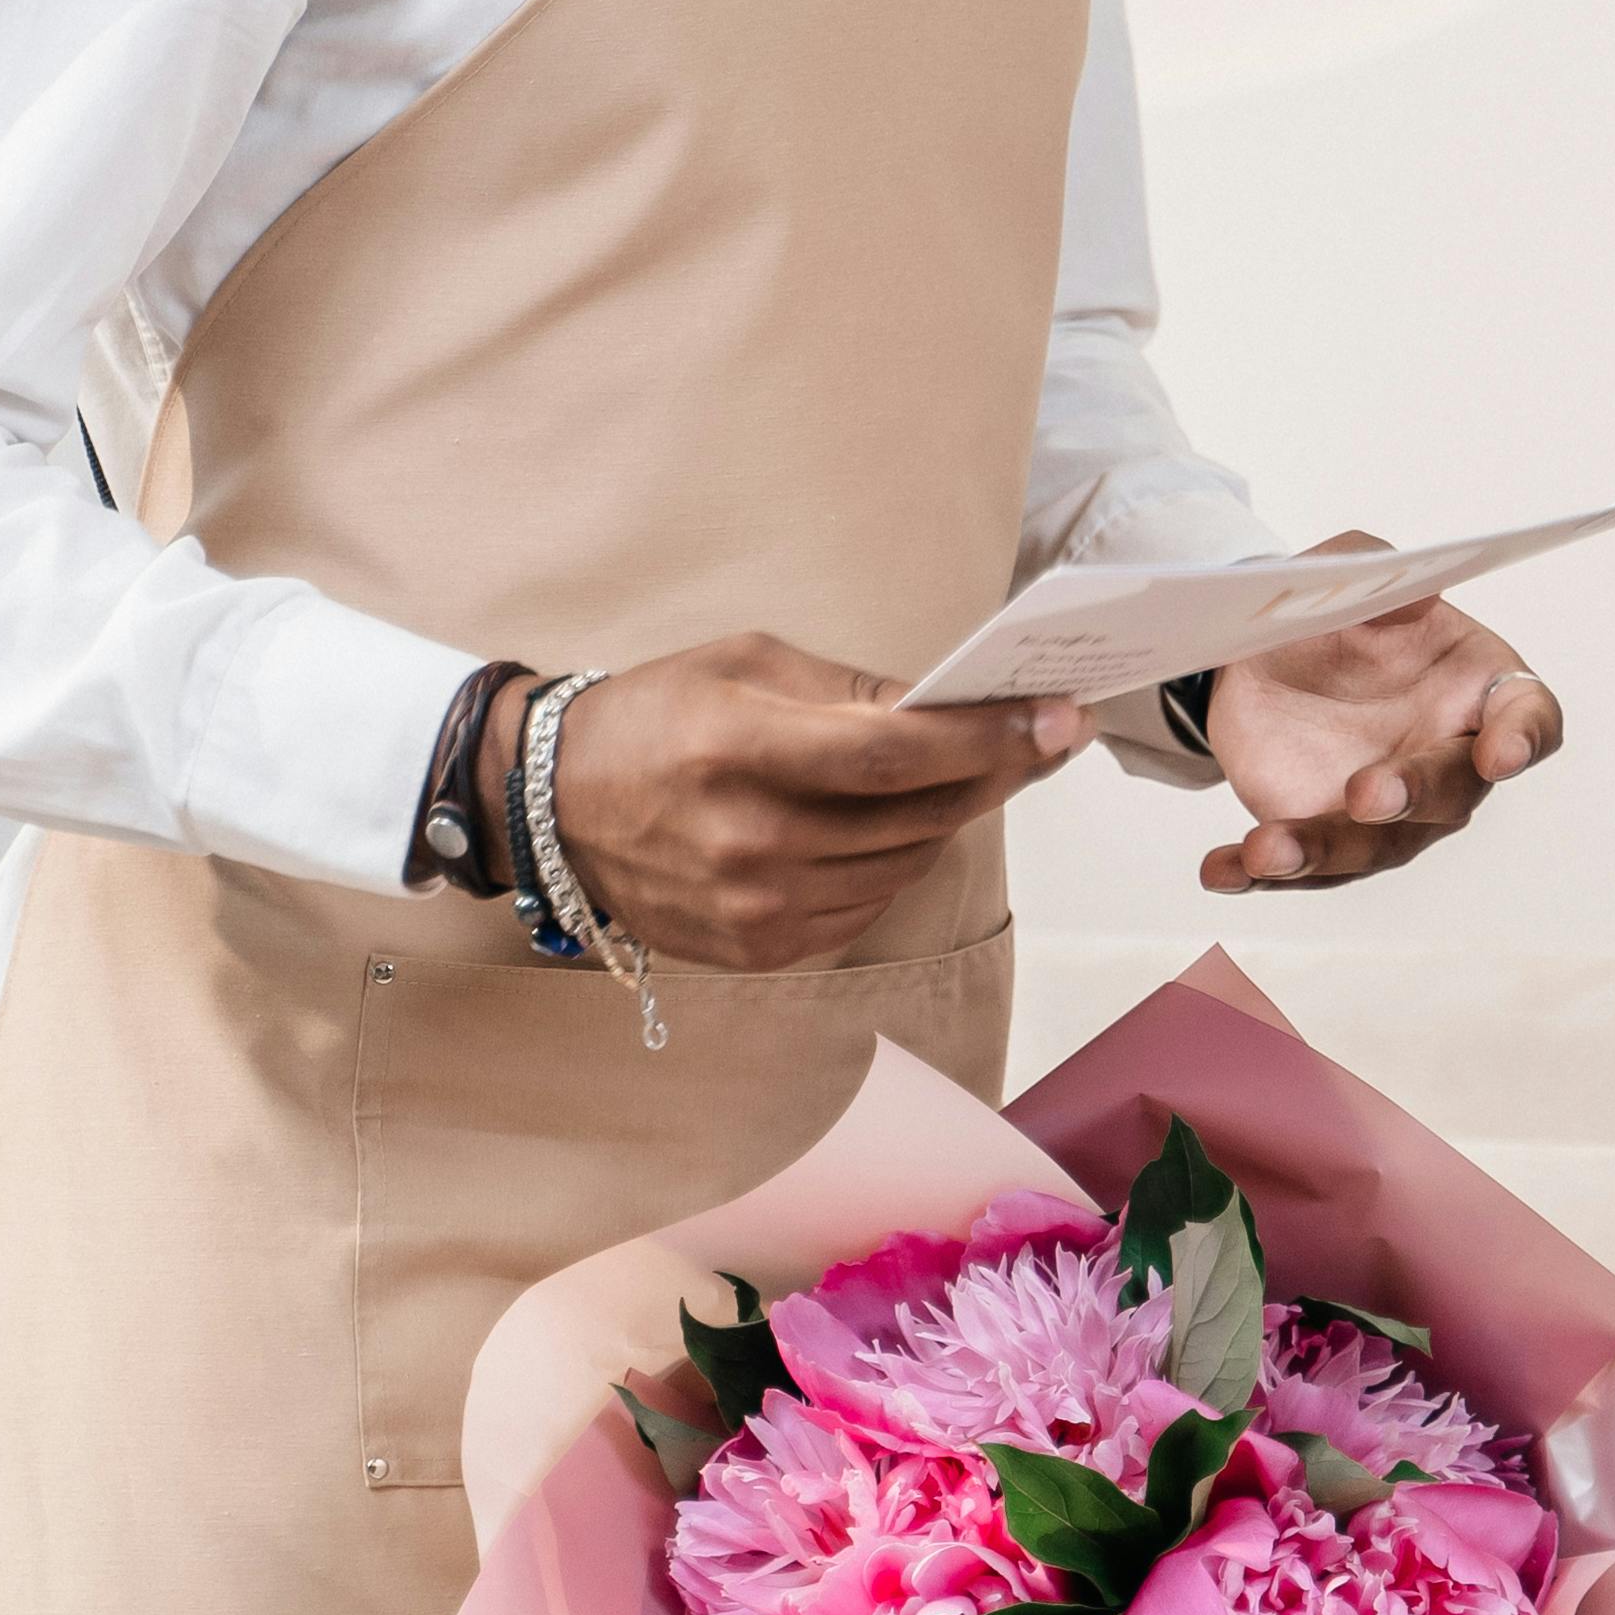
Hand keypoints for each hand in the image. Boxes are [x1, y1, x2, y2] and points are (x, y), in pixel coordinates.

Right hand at [546, 637, 1085, 972]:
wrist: (554, 806)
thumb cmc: (656, 715)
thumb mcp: (746, 663)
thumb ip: (852, 688)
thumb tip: (954, 703)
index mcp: (741, 751)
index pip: (895, 755)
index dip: (988, 740)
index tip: (1060, 720)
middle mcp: (750, 842)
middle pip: (915, 817)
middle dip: (992, 773)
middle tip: (1039, 738)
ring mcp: (755, 909)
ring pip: (904, 866)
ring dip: (943, 820)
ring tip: (955, 775)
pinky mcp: (758, 951)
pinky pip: (867, 908)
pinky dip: (892, 864)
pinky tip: (883, 828)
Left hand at [1195, 539, 1564, 891]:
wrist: (1263, 659)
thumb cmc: (1336, 617)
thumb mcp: (1345, 570)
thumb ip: (1373, 568)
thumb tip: (1407, 604)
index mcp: (1476, 686)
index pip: (1529, 716)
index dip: (1523, 737)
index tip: (1501, 754)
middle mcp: (1445, 759)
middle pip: (1450, 792)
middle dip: (1411, 796)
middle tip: (1367, 795)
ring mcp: (1390, 813)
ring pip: (1371, 847)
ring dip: (1321, 850)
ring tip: (1266, 850)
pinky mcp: (1326, 836)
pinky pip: (1299, 867)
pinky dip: (1256, 872)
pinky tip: (1220, 870)